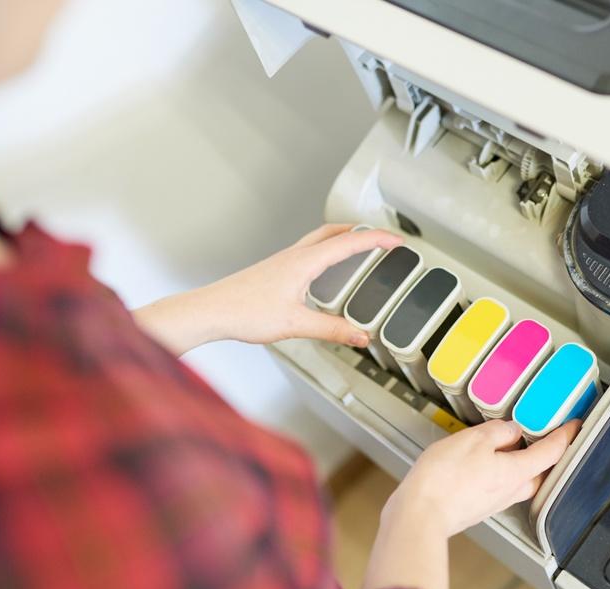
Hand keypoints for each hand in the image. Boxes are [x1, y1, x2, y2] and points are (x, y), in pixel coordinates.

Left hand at [133, 224, 401, 354]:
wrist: (211, 311)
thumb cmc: (244, 312)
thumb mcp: (295, 325)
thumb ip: (332, 330)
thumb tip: (360, 335)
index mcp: (304, 262)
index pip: (349, 243)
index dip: (377, 240)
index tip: (397, 241)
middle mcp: (294, 256)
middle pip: (334, 232)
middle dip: (361, 231)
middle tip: (382, 237)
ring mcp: (283, 261)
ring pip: (320, 239)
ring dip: (343, 238)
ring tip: (359, 246)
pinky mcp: (275, 270)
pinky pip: (308, 251)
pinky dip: (326, 250)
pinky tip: (324, 269)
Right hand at [361, 420, 581, 588]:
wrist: (419, 515)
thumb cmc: (444, 480)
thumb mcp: (473, 440)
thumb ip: (498, 432)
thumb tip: (512, 431)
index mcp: (516, 472)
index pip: (552, 452)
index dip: (566, 435)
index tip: (574, 425)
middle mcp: (510, 491)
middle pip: (538, 471)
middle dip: (544, 454)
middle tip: (543, 434)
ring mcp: (493, 502)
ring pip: (517, 481)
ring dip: (518, 463)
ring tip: (506, 445)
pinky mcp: (477, 507)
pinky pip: (496, 487)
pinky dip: (496, 472)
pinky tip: (481, 463)